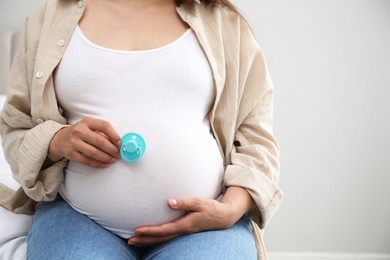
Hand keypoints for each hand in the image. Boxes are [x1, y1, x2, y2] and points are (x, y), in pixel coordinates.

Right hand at [48, 116, 120, 167]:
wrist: (60, 139)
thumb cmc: (81, 132)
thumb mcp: (90, 127)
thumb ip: (102, 132)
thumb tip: (117, 143)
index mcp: (87, 121)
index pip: (104, 126)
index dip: (114, 135)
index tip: (120, 143)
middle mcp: (79, 130)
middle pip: (100, 141)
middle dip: (112, 149)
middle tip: (118, 154)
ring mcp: (74, 142)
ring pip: (94, 152)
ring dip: (106, 158)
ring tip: (113, 160)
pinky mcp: (70, 153)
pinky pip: (87, 161)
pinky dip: (98, 164)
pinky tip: (105, 164)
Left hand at [128, 186, 253, 245]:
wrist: (223, 217)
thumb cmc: (211, 208)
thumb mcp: (198, 202)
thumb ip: (184, 202)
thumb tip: (169, 202)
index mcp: (185, 225)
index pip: (164, 230)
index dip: (150, 231)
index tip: (137, 230)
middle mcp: (183, 231)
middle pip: (160, 238)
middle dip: (145, 239)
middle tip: (130, 240)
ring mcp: (183, 232)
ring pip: (163, 240)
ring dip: (148, 241)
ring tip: (135, 241)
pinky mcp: (184, 230)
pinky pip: (167, 237)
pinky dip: (157, 238)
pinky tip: (150, 238)